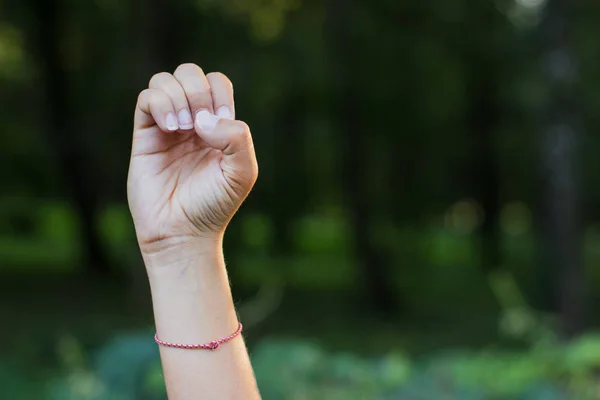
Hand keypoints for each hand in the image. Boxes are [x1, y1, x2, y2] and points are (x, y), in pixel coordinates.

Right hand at [127, 63, 257, 256]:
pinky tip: (171, 127)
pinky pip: (146, 99)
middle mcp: (191, 121)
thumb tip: (204, 118)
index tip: (222, 122)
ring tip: (183, 128)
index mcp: (217, 125)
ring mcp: (166, 127)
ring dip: (178, 96)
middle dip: (197, 90)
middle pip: (190, 74)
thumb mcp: (243, 172)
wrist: (183, 232)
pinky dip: (160, 103)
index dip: (219, 93)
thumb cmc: (215, 205)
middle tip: (200, 124)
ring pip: (165, 81)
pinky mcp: (144, 136)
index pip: (217, 83)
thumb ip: (238, 138)